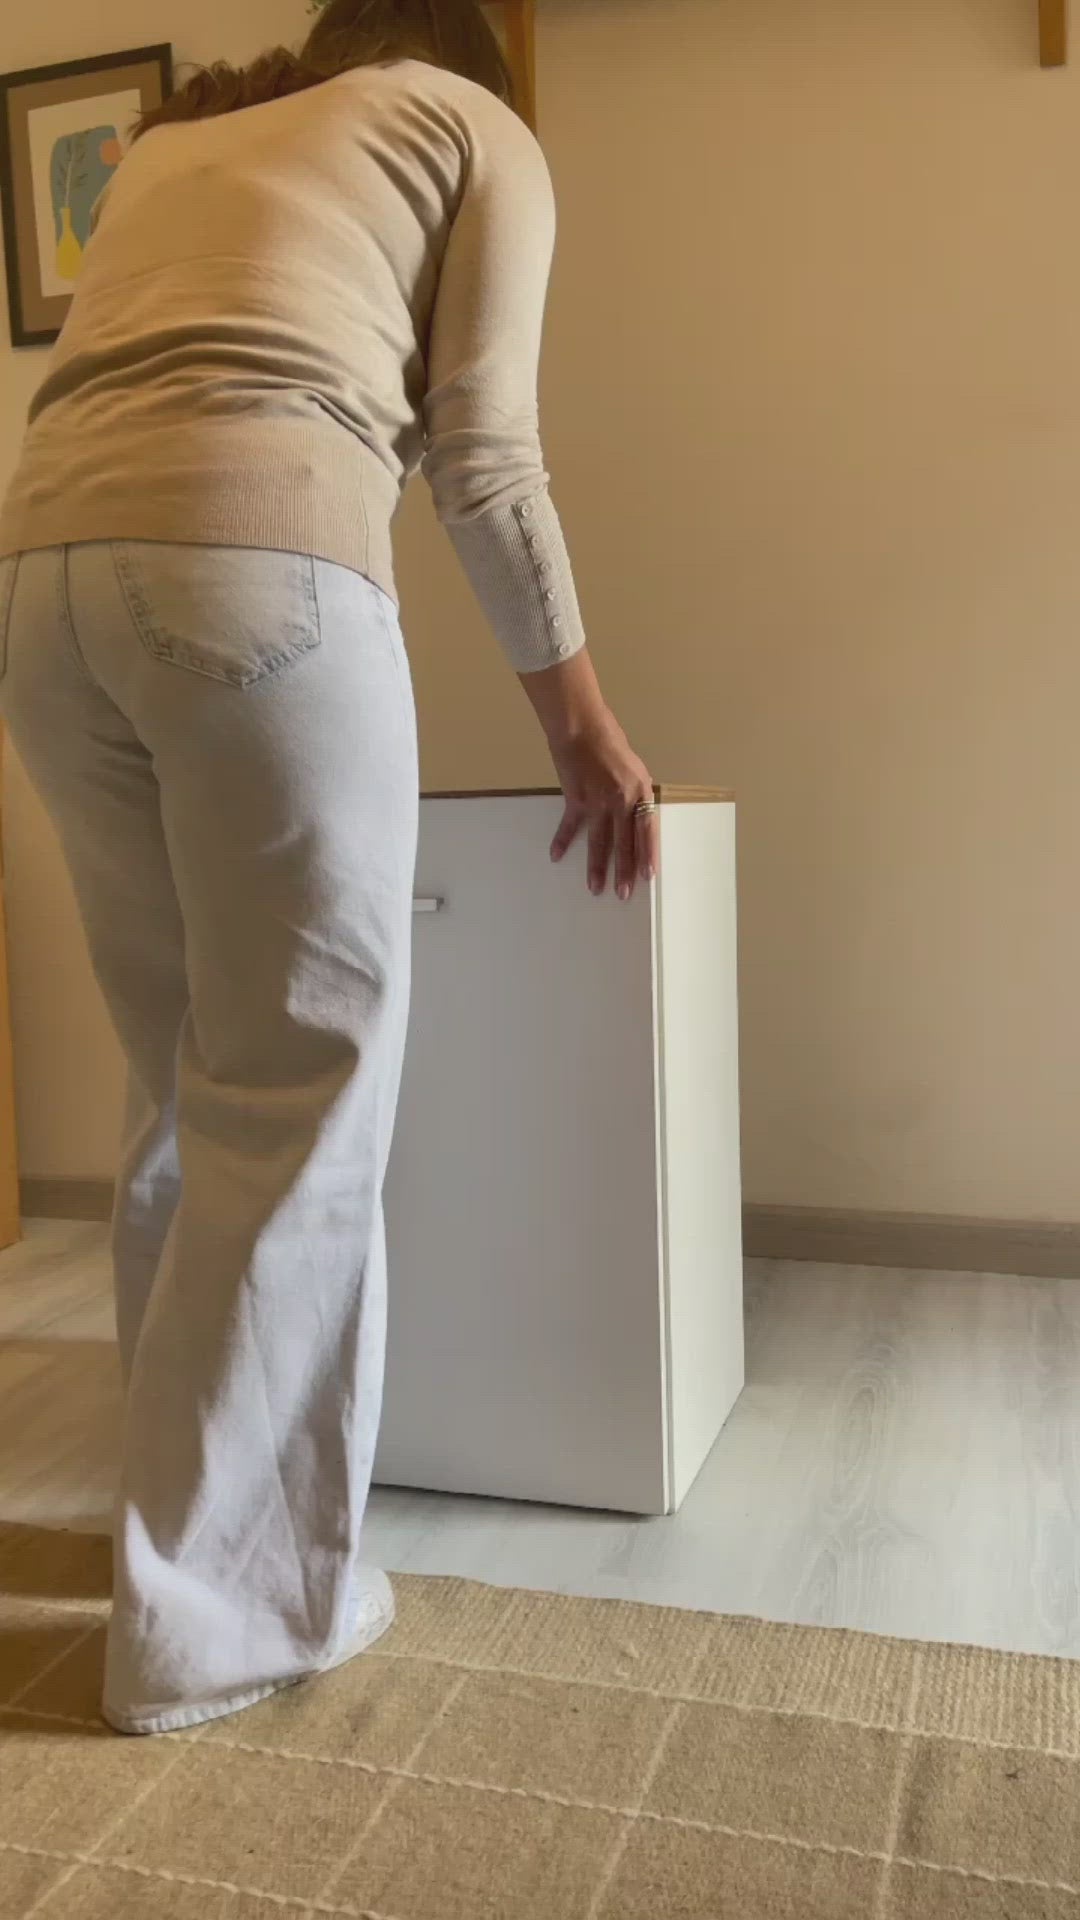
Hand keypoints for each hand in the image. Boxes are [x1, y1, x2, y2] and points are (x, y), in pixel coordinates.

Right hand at [548, 707, 657, 899]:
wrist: (581, 727)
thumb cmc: (610, 742)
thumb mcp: (634, 768)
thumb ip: (636, 794)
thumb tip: (636, 816)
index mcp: (641, 791)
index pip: (647, 830)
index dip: (647, 855)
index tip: (648, 877)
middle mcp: (621, 799)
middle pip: (624, 842)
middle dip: (624, 871)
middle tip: (623, 894)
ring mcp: (597, 801)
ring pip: (599, 841)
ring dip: (596, 867)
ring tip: (595, 888)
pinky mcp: (575, 799)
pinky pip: (569, 826)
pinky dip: (562, 841)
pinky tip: (556, 856)